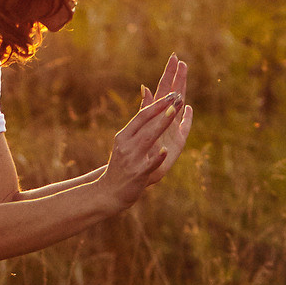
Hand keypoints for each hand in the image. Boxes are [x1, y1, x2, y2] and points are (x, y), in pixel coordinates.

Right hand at [105, 54, 195, 208]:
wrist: (109, 192)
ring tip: (174, 112)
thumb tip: (146, 92)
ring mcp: (132, 159)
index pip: (142, 116)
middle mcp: (126, 144)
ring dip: (161, 124)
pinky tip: (165, 150)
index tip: (172, 93)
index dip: (157, 104)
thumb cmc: (121, 164)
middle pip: (146, 123)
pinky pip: (149, 164)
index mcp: (124, 135)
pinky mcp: (138, 174)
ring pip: (148, 138)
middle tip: (176, 97)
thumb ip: (138, 122)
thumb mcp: (125, 142)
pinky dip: (157, 157)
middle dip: (162, 109)